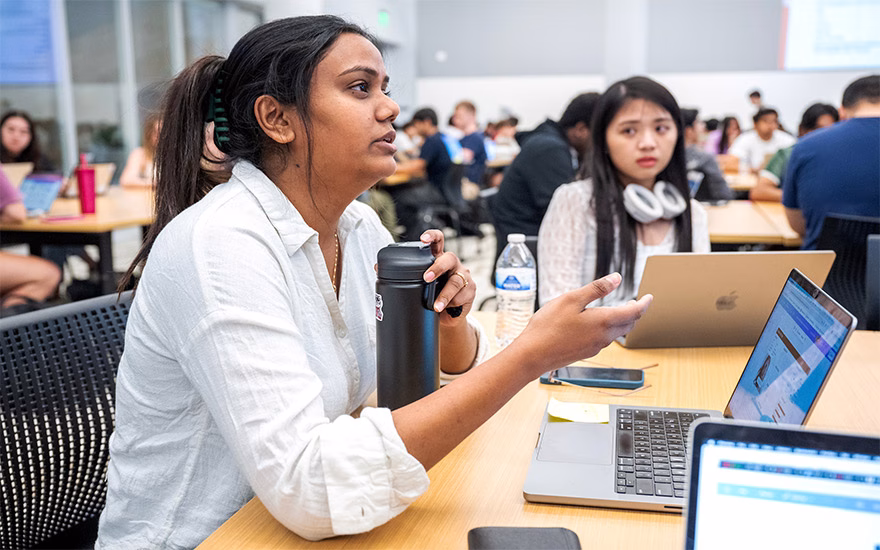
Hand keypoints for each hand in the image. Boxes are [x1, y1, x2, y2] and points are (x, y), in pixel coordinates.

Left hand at [419, 230, 475, 325]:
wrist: (447, 314)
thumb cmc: (432, 294)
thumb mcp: (423, 285)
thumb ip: (412, 278)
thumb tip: (385, 273)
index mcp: (439, 258)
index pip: (438, 241)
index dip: (432, 236)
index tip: (423, 239)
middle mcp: (452, 264)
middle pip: (448, 259)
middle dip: (437, 268)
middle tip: (426, 278)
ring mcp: (463, 275)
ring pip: (455, 282)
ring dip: (444, 295)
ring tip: (436, 306)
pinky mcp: (471, 289)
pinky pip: (462, 295)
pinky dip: (452, 304)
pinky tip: (447, 308)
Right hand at [509, 273, 652, 375]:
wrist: (533, 355)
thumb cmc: (548, 326)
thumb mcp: (571, 299)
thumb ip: (596, 289)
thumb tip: (617, 278)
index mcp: (603, 321)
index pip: (634, 313)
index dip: (644, 304)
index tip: (649, 297)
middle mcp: (603, 337)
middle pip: (628, 324)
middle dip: (635, 312)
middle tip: (636, 302)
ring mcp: (595, 347)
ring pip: (617, 333)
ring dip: (622, 321)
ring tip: (618, 310)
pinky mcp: (586, 352)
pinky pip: (605, 339)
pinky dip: (609, 329)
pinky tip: (598, 324)